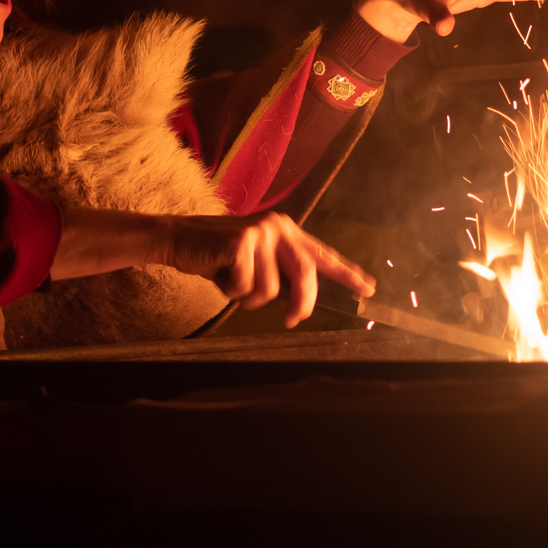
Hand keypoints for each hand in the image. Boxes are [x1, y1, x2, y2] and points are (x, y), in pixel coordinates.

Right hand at [165, 211, 376, 325]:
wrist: (179, 238)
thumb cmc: (218, 256)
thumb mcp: (255, 261)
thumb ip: (280, 273)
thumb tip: (302, 303)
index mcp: (285, 230)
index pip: (322, 254)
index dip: (347, 273)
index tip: (368, 288)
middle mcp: (277, 226)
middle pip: (305, 274)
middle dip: (302, 304)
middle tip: (292, 321)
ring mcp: (260, 232)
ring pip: (270, 288)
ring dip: (250, 299)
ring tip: (232, 284)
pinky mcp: (241, 242)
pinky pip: (247, 286)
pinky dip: (231, 291)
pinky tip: (219, 274)